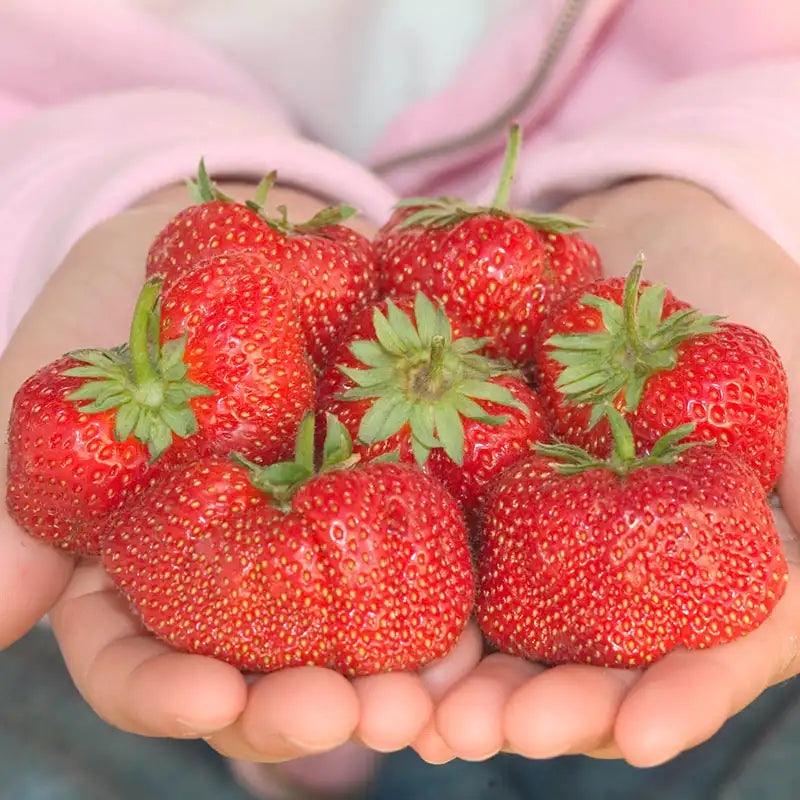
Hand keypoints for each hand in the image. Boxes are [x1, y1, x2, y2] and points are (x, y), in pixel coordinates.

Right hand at [0, 182, 482, 761]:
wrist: (216, 255)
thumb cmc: (115, 324)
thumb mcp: (57, 396)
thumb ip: (19, 503)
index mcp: (144, 579)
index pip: (142, 665)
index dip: (168, 695)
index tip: (208, 702)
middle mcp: (238, 583)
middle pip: (264, 675)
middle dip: (302, 707)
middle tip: (347, 717)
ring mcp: (319, 543)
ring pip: (355, 639)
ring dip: (395, 683)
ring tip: (427, 702)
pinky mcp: (388, 496)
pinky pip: (427, 560)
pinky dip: (454, 603)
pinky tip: (482, 630)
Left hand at [429, 178, 799, 765]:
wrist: (640, 240)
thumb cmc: (738, 300)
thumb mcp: (792, 372)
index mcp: (723, 564)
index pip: (713, 654)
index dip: (680, 700)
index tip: (634, 737)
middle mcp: (634, 573)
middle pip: (596, 670)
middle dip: (543, 710)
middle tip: (479, 733)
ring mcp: (557, 544)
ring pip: (516, 639)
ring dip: (465, 685)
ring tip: (414, 713)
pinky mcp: (490, 502)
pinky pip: (455, 559)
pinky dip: (417, 604)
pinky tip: (378, 638)